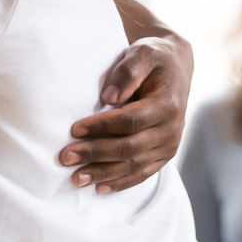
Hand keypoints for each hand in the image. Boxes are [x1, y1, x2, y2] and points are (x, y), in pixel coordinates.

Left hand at [57, 34, 191, 192]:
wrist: (176, 67)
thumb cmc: (154, 58)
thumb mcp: (143, 53)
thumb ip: (127, 71)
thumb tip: (108, 97)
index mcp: (167, 104)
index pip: (130, 121)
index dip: (102, 127)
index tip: (74, 129)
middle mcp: (172, 129)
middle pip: (130, 147)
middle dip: (95, 154)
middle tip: (65, 157)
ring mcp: (169, 145)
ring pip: (134, 165)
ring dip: (104, 174)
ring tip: (76, 178)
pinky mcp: (164, 155)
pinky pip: (143, 173)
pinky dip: (121, 182)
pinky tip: (100, 188)